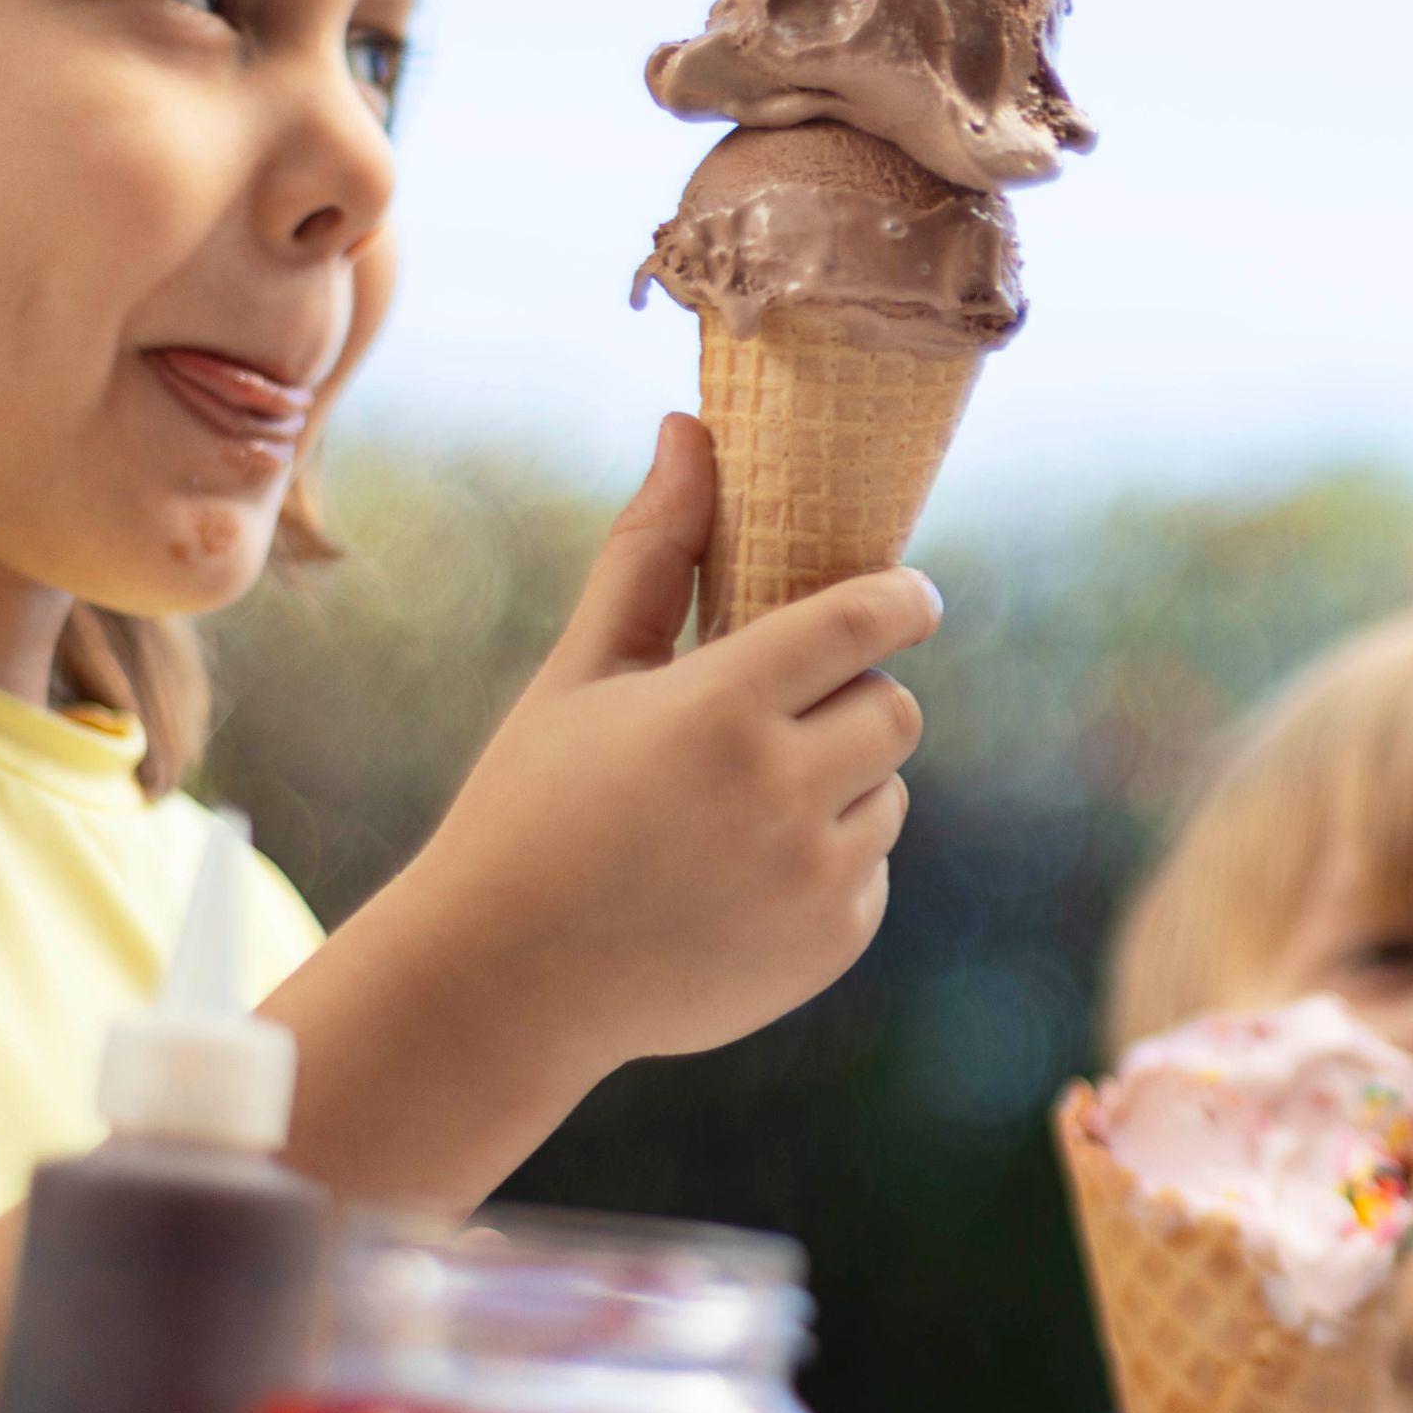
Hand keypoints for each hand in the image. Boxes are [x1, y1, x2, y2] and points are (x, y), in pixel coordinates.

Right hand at [379, 415, 938, 1075]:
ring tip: (737, 808)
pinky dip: (828, 862)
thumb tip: (690, 428)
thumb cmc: (533, 806)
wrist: (504, 984)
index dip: (900, 600)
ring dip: (841, 783)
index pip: (864, 622)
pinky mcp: (831, 943)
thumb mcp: (583, 674)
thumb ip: (652, 554)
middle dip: (852, 700)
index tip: (908, 597)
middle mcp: (782, 793)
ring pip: (890, 791)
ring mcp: (815, 878)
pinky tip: (736, 878)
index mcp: (720, 709)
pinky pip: (872, 870)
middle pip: (894, 709)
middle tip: (780, 716)